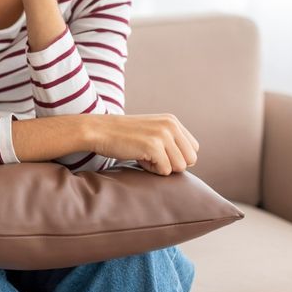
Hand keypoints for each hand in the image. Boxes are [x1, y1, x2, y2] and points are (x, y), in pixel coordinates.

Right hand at [85, 113, 199, 175]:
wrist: (97, 130)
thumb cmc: (122, 135)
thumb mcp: (152, 130)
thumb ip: (171, 140)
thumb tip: (190, 161)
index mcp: (172, 121)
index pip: (193, 149)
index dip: (177, 156)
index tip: (158, 153)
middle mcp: (171, 125)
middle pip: (190, 159)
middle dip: (172, 164)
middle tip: (152, 157)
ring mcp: (163, 135)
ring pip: (180, 167)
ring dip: (161, 167)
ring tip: (144, 156)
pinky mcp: (153, 146)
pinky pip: (165, 171)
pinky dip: (151, 170)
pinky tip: (138, 158)